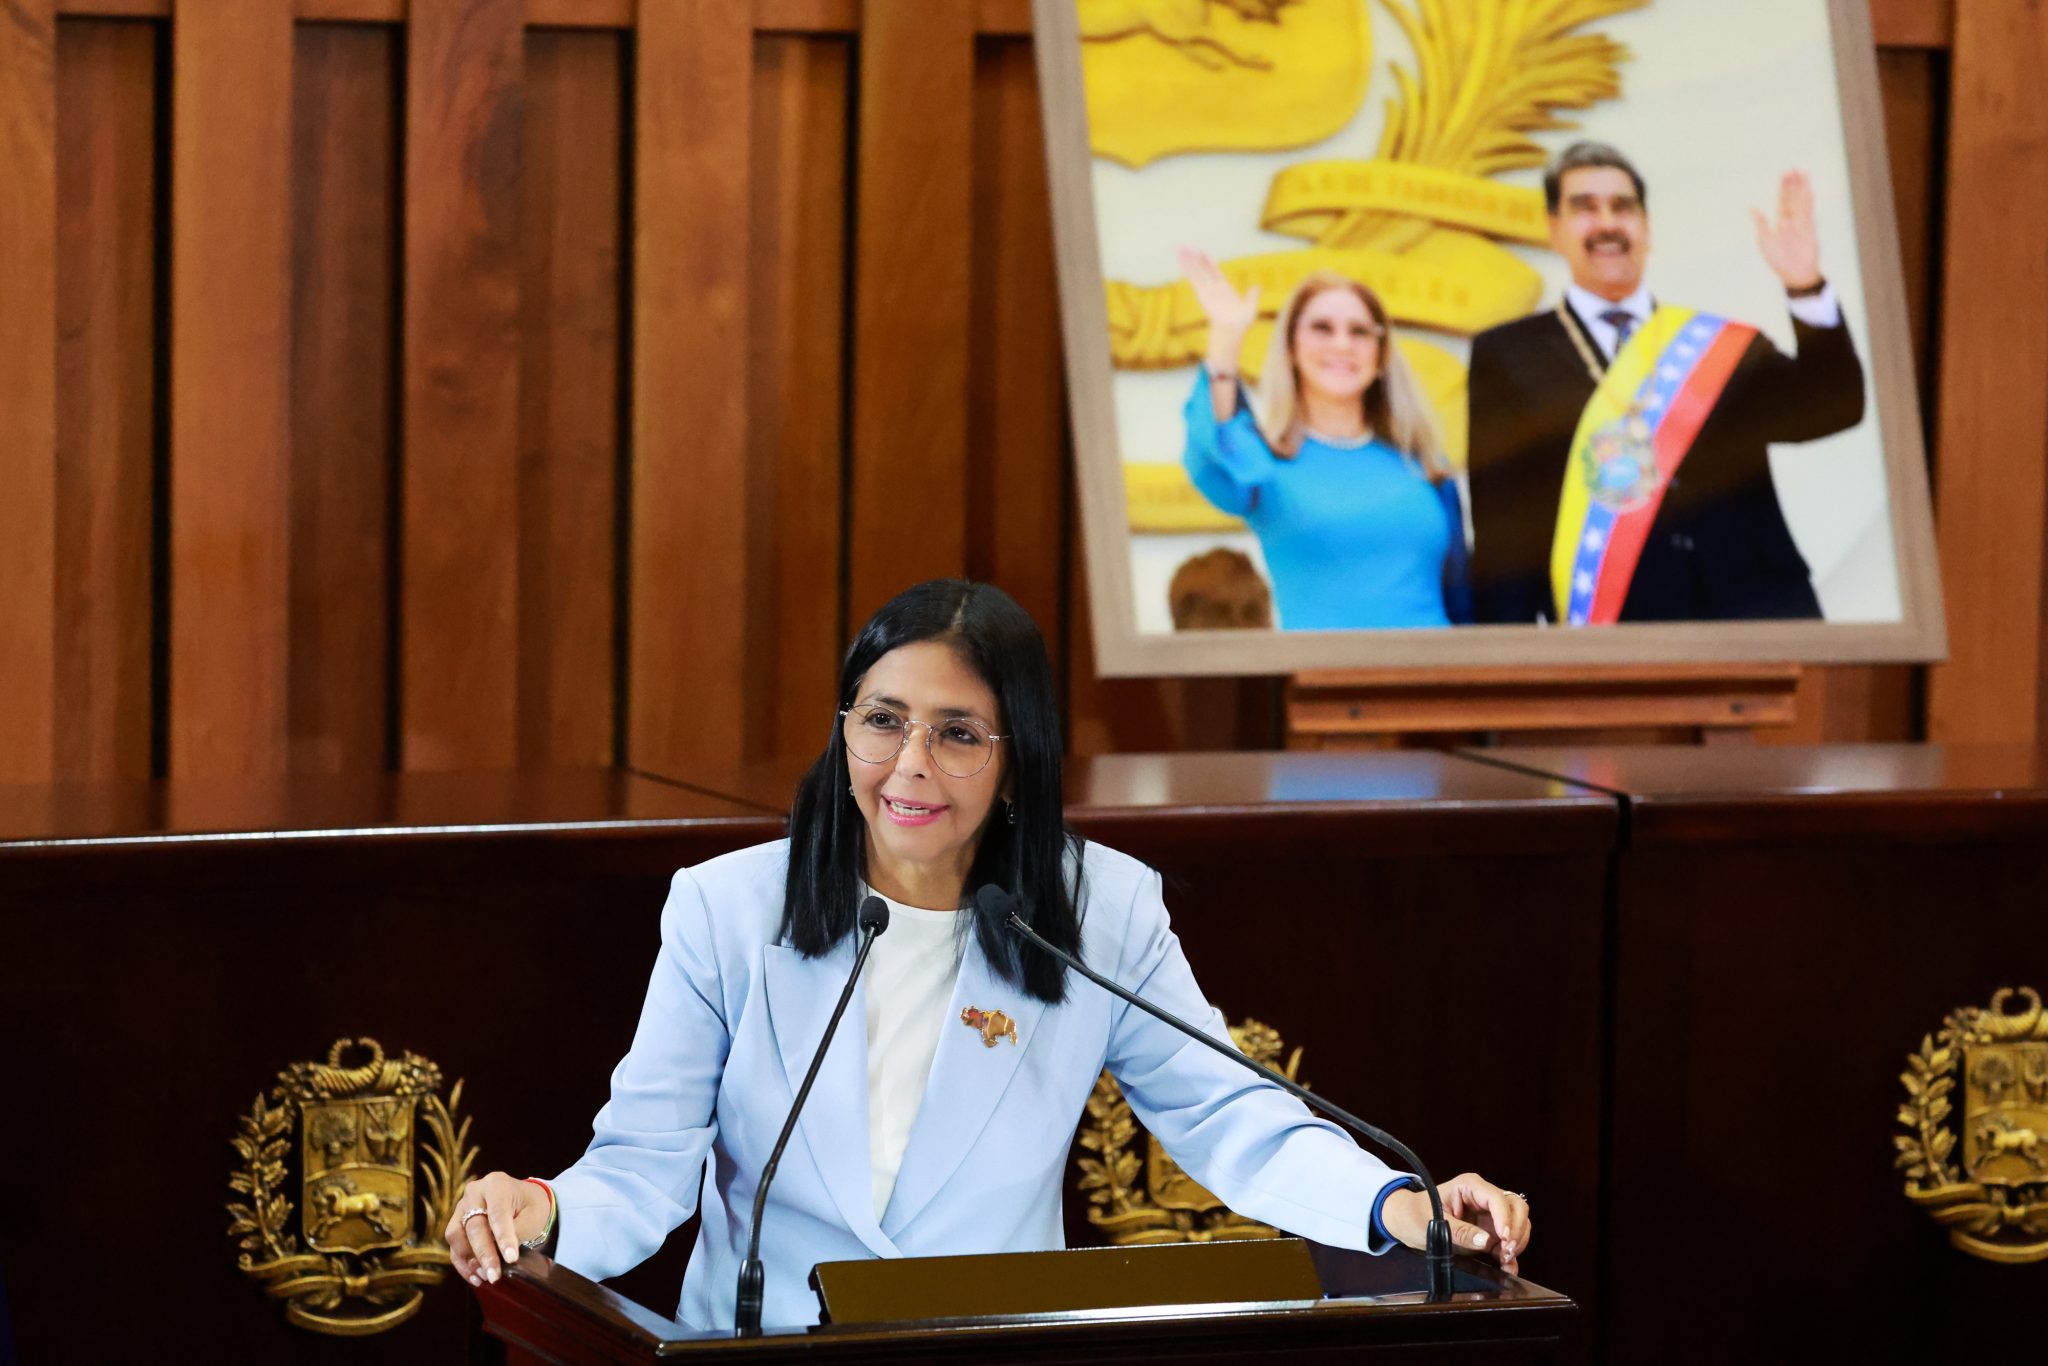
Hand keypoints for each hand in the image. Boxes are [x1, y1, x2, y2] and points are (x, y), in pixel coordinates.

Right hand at [444, 1171, 549, 1287]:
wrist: (524, 1201)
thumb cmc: (531, 1207)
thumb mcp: (533, 1216)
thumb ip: (517, 1232)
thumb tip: (502, 1256)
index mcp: (496, 1184)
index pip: (497, 1214)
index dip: (503, 1238)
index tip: (511, 1259)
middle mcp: (474, 1193)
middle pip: (474, 1226)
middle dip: (485, 1254)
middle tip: (495, 1275)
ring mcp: (462, 1208)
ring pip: (456, 1236)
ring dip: (469, 1260)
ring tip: (486, 1276)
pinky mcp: (456, 1224)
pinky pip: (453, 1246)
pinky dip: (463, 1264)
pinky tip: (475, 1277)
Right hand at [1178, 245, 1261, 368]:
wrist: (1233, 329)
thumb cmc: (1241, 323)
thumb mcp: (1250, 306)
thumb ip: (1252, 296)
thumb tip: (1257, 287)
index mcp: (1224, 289)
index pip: (1214, 272)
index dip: (1208, 262)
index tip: (1202, 253)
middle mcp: (1214, 288)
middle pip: (1202, 269)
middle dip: (1194, 259)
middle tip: (1185, 248)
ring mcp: (1207, 289)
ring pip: (1196, 271)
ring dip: (1188, 260)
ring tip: (1180, 249)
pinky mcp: (1202, 292)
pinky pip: (1194, 278)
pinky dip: (1188, 269)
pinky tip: (1182, 261)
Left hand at [1380, 1172, 1531, 1276]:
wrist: (1406, 1223)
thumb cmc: (1415, 1214)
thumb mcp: (1433, 1222)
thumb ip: (1460, 1231)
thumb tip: (1486, 1241)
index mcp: (1470, 1186)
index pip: (1497, 1199)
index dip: (1505, 1218)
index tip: (1504, 1238)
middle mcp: (1484, 1199)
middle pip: (1516, 1207)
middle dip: (1516, 1229)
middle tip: (1507, 1250)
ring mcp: (1489, 1216)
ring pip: (1518, 1223)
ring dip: (1517, 1242)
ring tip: (1505, 1260)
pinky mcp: (1489, 1234)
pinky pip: (1509, 1242)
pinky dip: (1512, 1255)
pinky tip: (1508, 1267)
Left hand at [1751, 169, 1821, 290]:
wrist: (1795, 273)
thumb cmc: (1778, 259)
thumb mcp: (1765, 241)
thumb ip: (1761, 224)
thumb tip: (1752, 208)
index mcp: (1781, 221)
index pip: (1783, 200)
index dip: (1784, 187)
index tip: (1785, 174)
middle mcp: (1792, 219)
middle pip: (1793, 197)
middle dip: (1793, 184)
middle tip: (1793, 169)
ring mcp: (1802, 223)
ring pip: (1802, 202)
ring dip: (1803, 188)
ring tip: (1804, 174)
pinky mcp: (1810, 229)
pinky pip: (1809, 214)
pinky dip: (1809, 203)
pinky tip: (1810, 192)